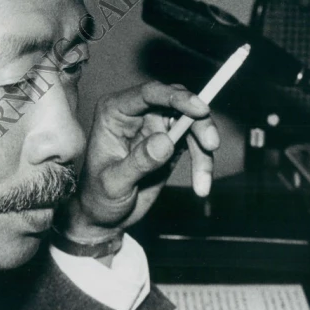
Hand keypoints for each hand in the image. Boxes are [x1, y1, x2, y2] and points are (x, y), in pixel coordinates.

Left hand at [57, 82, 219, 242]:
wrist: (105, 216)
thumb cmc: (99, 197)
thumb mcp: (114, 183)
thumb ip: (139, 162)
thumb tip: (166, 141)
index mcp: (115, 112)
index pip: (148, 93)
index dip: (176, 97)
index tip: (199, 109)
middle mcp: (136, 114)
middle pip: (176, 103)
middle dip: (198, 121)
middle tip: (210, 144)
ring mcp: (154, 127)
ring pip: (191, 121)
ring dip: (203, 146)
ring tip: (203, 180)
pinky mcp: (170, 143)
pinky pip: (195, 142)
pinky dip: (203, 160)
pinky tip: (201, 185)